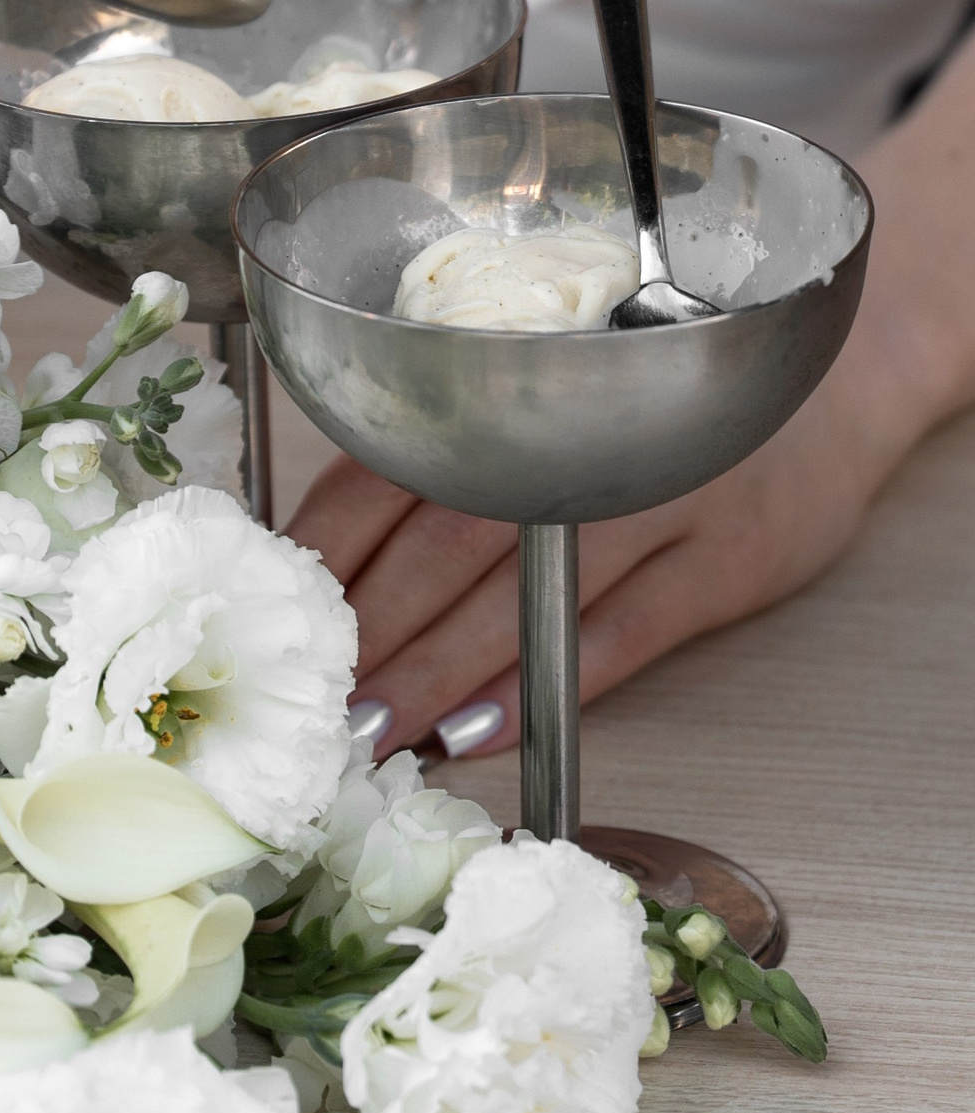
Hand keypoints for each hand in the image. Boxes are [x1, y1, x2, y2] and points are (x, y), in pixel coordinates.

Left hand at [288, 369, 883, 754]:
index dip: (328, 557)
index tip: (280, 625)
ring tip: (378, 730)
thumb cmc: (658, 398)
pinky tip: (482, 730)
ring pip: (523, 596)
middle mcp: (580, 436)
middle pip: (445, 543)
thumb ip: (449, 451)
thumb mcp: (554, 394)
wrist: (832, 382)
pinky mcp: (722, 561)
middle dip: (372, 632)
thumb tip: (321, 554)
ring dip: (438, 673)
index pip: (390, 472)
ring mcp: (658, 497)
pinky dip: (545, 688)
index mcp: (516, 387)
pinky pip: (618, 639)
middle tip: (317, 704)